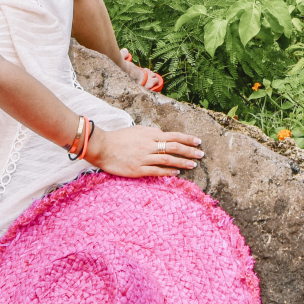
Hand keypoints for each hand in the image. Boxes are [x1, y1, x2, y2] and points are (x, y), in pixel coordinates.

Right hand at [85, 124, 203, 177]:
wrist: (102, 147)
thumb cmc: (119, 138)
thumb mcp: (137, 130)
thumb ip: (151, 132)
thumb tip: (163, 133)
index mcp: (150, 134)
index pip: (173, 136)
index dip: (187, 139)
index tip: (198, 141)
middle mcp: (149, 145)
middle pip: (174, 147)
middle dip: (189, 151)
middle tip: (201, 154)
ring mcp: (144, 158)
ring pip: (168, 160)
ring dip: (182, 162)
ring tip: (193, 165)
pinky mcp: (138, 169)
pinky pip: (157, 171)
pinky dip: (169, 172)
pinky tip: (177, 173)